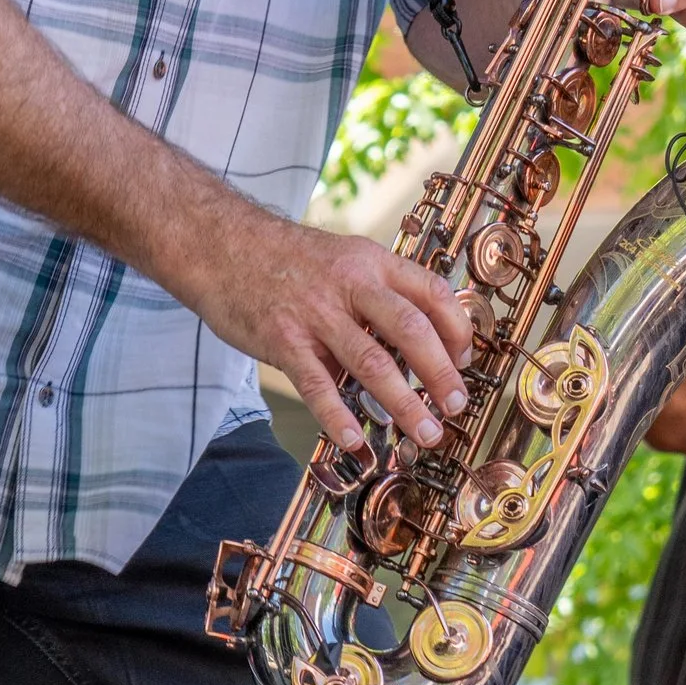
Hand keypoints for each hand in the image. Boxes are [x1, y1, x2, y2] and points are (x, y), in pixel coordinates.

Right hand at [181, 206, 473, 456]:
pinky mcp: (282, 339)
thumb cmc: (288, 260)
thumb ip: (378, 295)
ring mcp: (316, 313)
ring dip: (403, 403)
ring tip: (424, 433)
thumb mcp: (344, 259)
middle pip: (411, 330)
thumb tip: (417, 344)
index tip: (465, 361)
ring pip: (371, 362)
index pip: (432, 293)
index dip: (458, 330)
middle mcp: (351, 285)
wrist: (221, 243)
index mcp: (373, 262)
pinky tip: (356, 441)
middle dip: (441, 374)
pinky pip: (317, 384)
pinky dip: (339, 416)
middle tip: (456, 407)